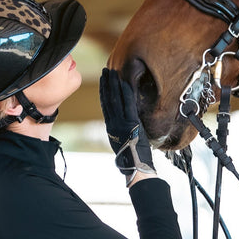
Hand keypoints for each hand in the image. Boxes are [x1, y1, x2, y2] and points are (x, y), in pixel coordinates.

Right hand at [100, 68, 155, 184]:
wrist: (136, 167)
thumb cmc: (132, 157)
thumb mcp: (123, 142)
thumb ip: (121, 131)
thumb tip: (124, 124)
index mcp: (110, 128)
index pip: (105, 106)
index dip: (103, 92)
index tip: (102, 82)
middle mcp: (113, 124)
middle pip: (108, 100)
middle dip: (106, 84)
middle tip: (105, 71)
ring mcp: (121, 123)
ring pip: (115, 99)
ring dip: (113, 84)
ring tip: (111, 72)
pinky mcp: (131, 123)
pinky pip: (128, 105)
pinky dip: (125, 93)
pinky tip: (123, 82)